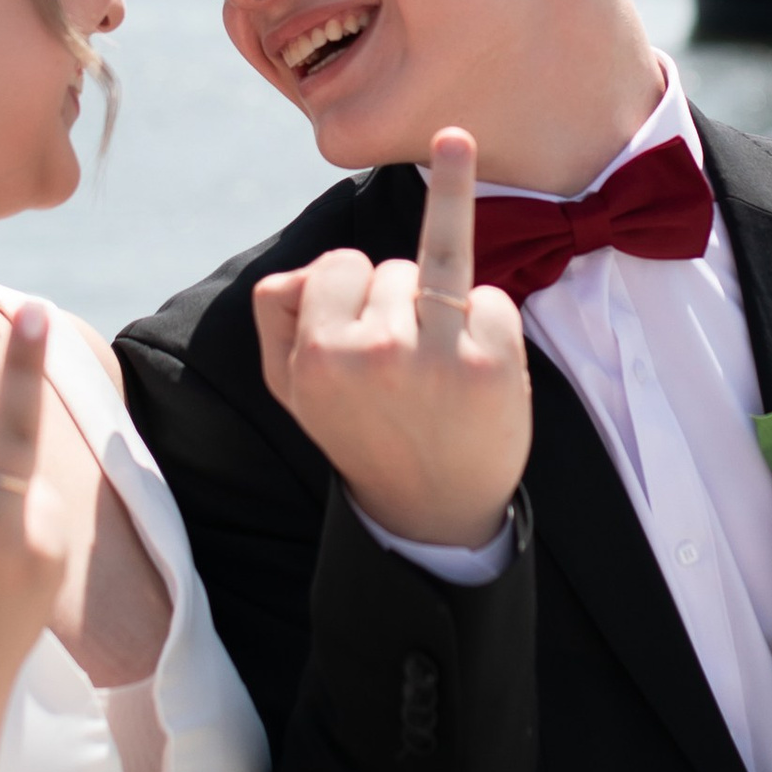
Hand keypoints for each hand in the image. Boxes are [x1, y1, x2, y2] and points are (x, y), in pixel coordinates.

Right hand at [253, 128, 529, 549]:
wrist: (432, 509)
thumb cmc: (360, 428)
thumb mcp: (291, 381)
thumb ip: (278, 307)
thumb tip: (313, 263)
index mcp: (319, 357)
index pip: (336, 263)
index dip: (350, 292)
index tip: (358, 334)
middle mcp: (376, 353)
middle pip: (391, 268)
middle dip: (397, 304)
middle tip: (399, 368)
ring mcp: (438, 357)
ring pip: (439, 267)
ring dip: (441, 307)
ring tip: (437, 362)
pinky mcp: (492, 364)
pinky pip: (492, 298)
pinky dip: (487, 323)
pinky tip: (473, 367)